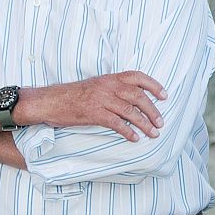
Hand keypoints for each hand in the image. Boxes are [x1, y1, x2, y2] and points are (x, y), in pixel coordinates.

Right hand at [23, 72, 167, 141]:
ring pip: (130, 111)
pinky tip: (134, 138)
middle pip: (138, 96)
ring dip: (144, 123)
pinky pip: (116, 123)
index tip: (164, 95)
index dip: (153, 85)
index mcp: (110, 78)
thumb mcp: (96, 85)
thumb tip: (133, 99)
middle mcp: (107, 86)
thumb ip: (113, 89)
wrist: (50, 101)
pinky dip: (128, 131)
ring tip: (153, 133)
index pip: (137, 76)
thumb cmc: (72, 95)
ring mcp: (100, 99)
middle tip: (161, 122)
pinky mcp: (93, 113)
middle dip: (152, 109)